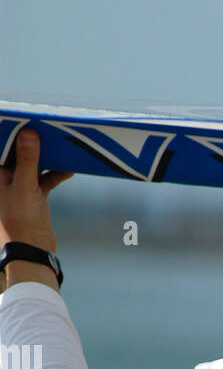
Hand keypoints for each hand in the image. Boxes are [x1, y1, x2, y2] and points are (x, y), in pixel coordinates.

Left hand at [0, 127, 73, 251]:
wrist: (33, 250)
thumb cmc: (21, 220)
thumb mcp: (25, 187)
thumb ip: (27, 160)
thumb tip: (28, 133)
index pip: (2, 147)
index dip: (11, 132)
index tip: (23, 117)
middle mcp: (5, 178)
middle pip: (18, 153)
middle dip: (32, 141)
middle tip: (46, 126)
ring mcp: (20, 187)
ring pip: (33, 164)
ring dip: (47, 157)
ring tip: (61, 145)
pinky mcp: (34, 196)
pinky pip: (45, 179)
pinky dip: (56, 174)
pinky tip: (70, 169)